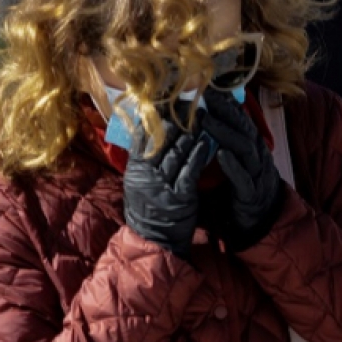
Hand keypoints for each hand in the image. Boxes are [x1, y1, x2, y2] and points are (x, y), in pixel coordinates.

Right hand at [123, 116, 213, 258]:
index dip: (156, 116)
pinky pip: (190, 171)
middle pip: (161, 140)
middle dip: (176, 120)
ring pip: (176, 152)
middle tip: (189, 104)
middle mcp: (145, 175)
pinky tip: (206, 142)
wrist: (156, 240)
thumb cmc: (149, 208)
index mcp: (135, 169)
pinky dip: (198, 155)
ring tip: (201, 117)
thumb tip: (147, 128)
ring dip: (190, 133)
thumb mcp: (139, 181)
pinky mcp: (180, 197)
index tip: (168, 101)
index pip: (143, 135)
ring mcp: (162, 186)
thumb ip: (143, 157)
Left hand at [200, 87, 282, 250]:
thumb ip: (225, 141)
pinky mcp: (252, 193)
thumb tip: (206, 118)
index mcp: (251, 147)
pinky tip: (220, 155)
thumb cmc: (241, 187)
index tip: (208, 89)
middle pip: (243, 129)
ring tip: (206, 121)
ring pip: (244, 148)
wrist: (260, 220)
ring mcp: (257, 174)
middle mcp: (257, 156)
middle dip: (225, 112)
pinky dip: (233, 165)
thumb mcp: (234, 160)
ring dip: (225, 133)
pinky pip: (244, 177)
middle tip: (205, 97)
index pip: (240, 120)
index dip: (226, 105)